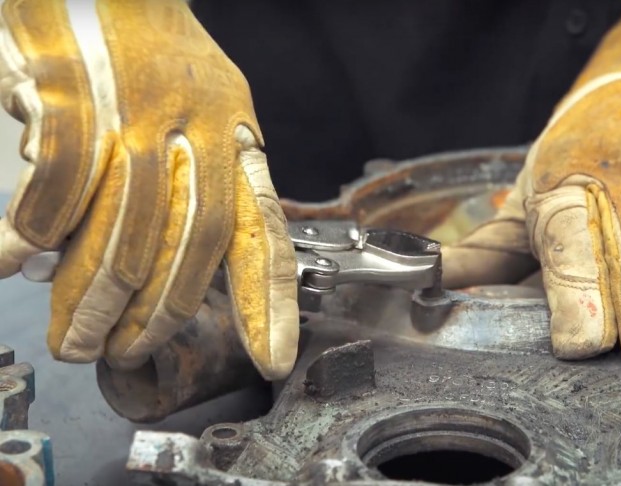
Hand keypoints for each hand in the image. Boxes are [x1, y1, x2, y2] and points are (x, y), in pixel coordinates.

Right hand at [0, 0, 297, 378]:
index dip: (270, 301)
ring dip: (91, 297)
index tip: (274, 359)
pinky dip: (35, 231)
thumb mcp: (208, 110)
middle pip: (189, 247)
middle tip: (117, 354)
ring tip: (71, 337)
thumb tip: (155, 269)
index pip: (262, 230)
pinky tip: (18, 263)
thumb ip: (200, 184)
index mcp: (236, 136)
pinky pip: (59, 182)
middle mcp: (198, 126)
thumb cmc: (154, 53)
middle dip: (152, 317)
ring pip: (123, 228)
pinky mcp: (74, 90)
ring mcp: (136, 109)